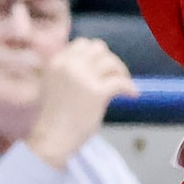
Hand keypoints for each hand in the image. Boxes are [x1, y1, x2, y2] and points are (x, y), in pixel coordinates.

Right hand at [26, 38, 138, 168]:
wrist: (52, 139)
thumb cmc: (53, 119)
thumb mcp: (54, 85)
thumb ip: (70, 73)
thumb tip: (97, 68)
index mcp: (57, 62)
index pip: (82, 44)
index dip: (96, 54)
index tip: (102, 67)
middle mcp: (69, 65)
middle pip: (98, 48)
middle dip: (109, 60)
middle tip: (115, 75)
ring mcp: (83, 77)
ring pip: (111, 61)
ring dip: (121, 71)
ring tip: (124, 85)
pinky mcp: (96, 92)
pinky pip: (120, 82)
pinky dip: (129, 87)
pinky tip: (132, 95)